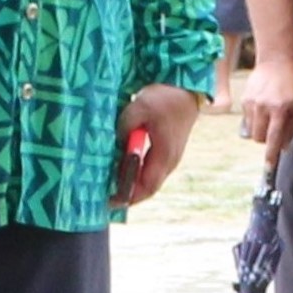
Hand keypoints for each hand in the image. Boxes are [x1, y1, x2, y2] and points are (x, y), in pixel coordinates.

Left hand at [115, 85, 200, 206]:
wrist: (186, 90)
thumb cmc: (164, 98)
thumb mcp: (139, 107)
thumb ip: (125, 127)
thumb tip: (115, 143)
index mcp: (165, 155)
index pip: (147, 186)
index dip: (129, 197)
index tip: (112, 202)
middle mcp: (169, 161)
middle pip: (148, 187)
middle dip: (128, 195)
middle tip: (107, 197)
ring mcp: (170, 157)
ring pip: (150, 179)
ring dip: (133, 184)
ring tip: (112, 185)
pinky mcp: (167, 151)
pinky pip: (151, 169)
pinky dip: (138, 173)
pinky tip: (123, 168)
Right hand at [239, 54, 292, 168]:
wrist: (277, 60)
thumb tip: (285, 147)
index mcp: (280, 110)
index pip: (274, 139)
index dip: (271, 154)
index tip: (269, 166)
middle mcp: (264, 107)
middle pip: (259, 138)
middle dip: (266, 141)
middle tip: (274, 133)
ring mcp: (252, 103)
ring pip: (252, 131)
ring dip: (260, 132)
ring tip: (269, 120)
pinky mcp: (245, 99)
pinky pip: (247, 120)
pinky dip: (254, 120)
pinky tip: (262, 110)